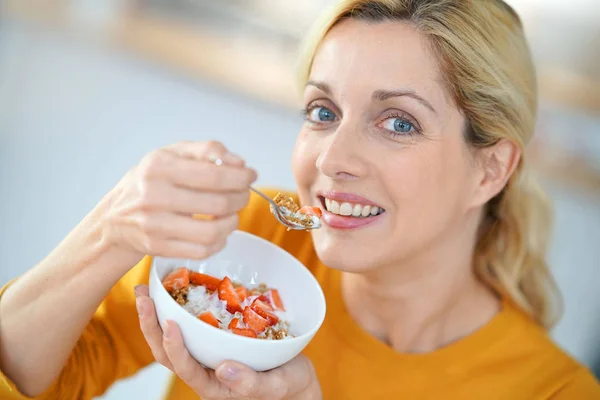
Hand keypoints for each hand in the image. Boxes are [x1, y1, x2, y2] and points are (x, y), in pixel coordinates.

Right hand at [99, 141, 256, 263]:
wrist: (114, 218)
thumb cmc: (148, 181)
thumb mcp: (171, 154)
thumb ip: (206, 150)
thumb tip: (238, 163)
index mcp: (159, 167)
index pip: (213, 175)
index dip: (240, 177)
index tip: (250, 176)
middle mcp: (154, 196)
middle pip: (217, 203)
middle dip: (240, 198)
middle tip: (243, 194)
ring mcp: (155, 226)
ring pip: (212, 231)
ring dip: (233, 222)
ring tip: (232, 214)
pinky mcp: (158, 248)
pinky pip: (202, 250)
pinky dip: (219, 241)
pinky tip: (218, 231)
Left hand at [134, 285, 321, 398]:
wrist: (295, 377)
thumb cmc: (287, 386)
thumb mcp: (276, 386)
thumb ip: (251, 383)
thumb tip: (224, 369)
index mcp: (213, 385)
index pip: (185, 367)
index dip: (174, 348)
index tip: (169, 324)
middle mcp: (204, 369)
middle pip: (167, 352)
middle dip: (151, 325)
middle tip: (142, 297)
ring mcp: (207, 352)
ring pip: (174, 337)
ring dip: (156, 314)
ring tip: (145, 289)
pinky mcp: (215, 337)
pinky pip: (191, 324)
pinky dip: (177, 306)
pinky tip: (173, 286)